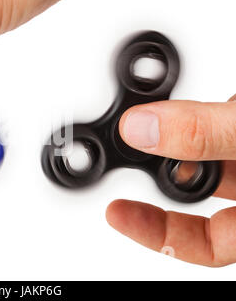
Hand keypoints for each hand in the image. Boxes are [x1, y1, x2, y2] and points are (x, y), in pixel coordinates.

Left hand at [111, 95, 235, 266]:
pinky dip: (213, 109)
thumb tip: (144, 131)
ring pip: (212, 150)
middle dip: (164, 163)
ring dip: (187, 128)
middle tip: (129, 142)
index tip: (116, 213)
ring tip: (166, 111)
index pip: (207, 245)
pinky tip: (206, 95)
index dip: (157, 233)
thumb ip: (207, 135)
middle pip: (200, 190)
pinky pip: (228, 121)